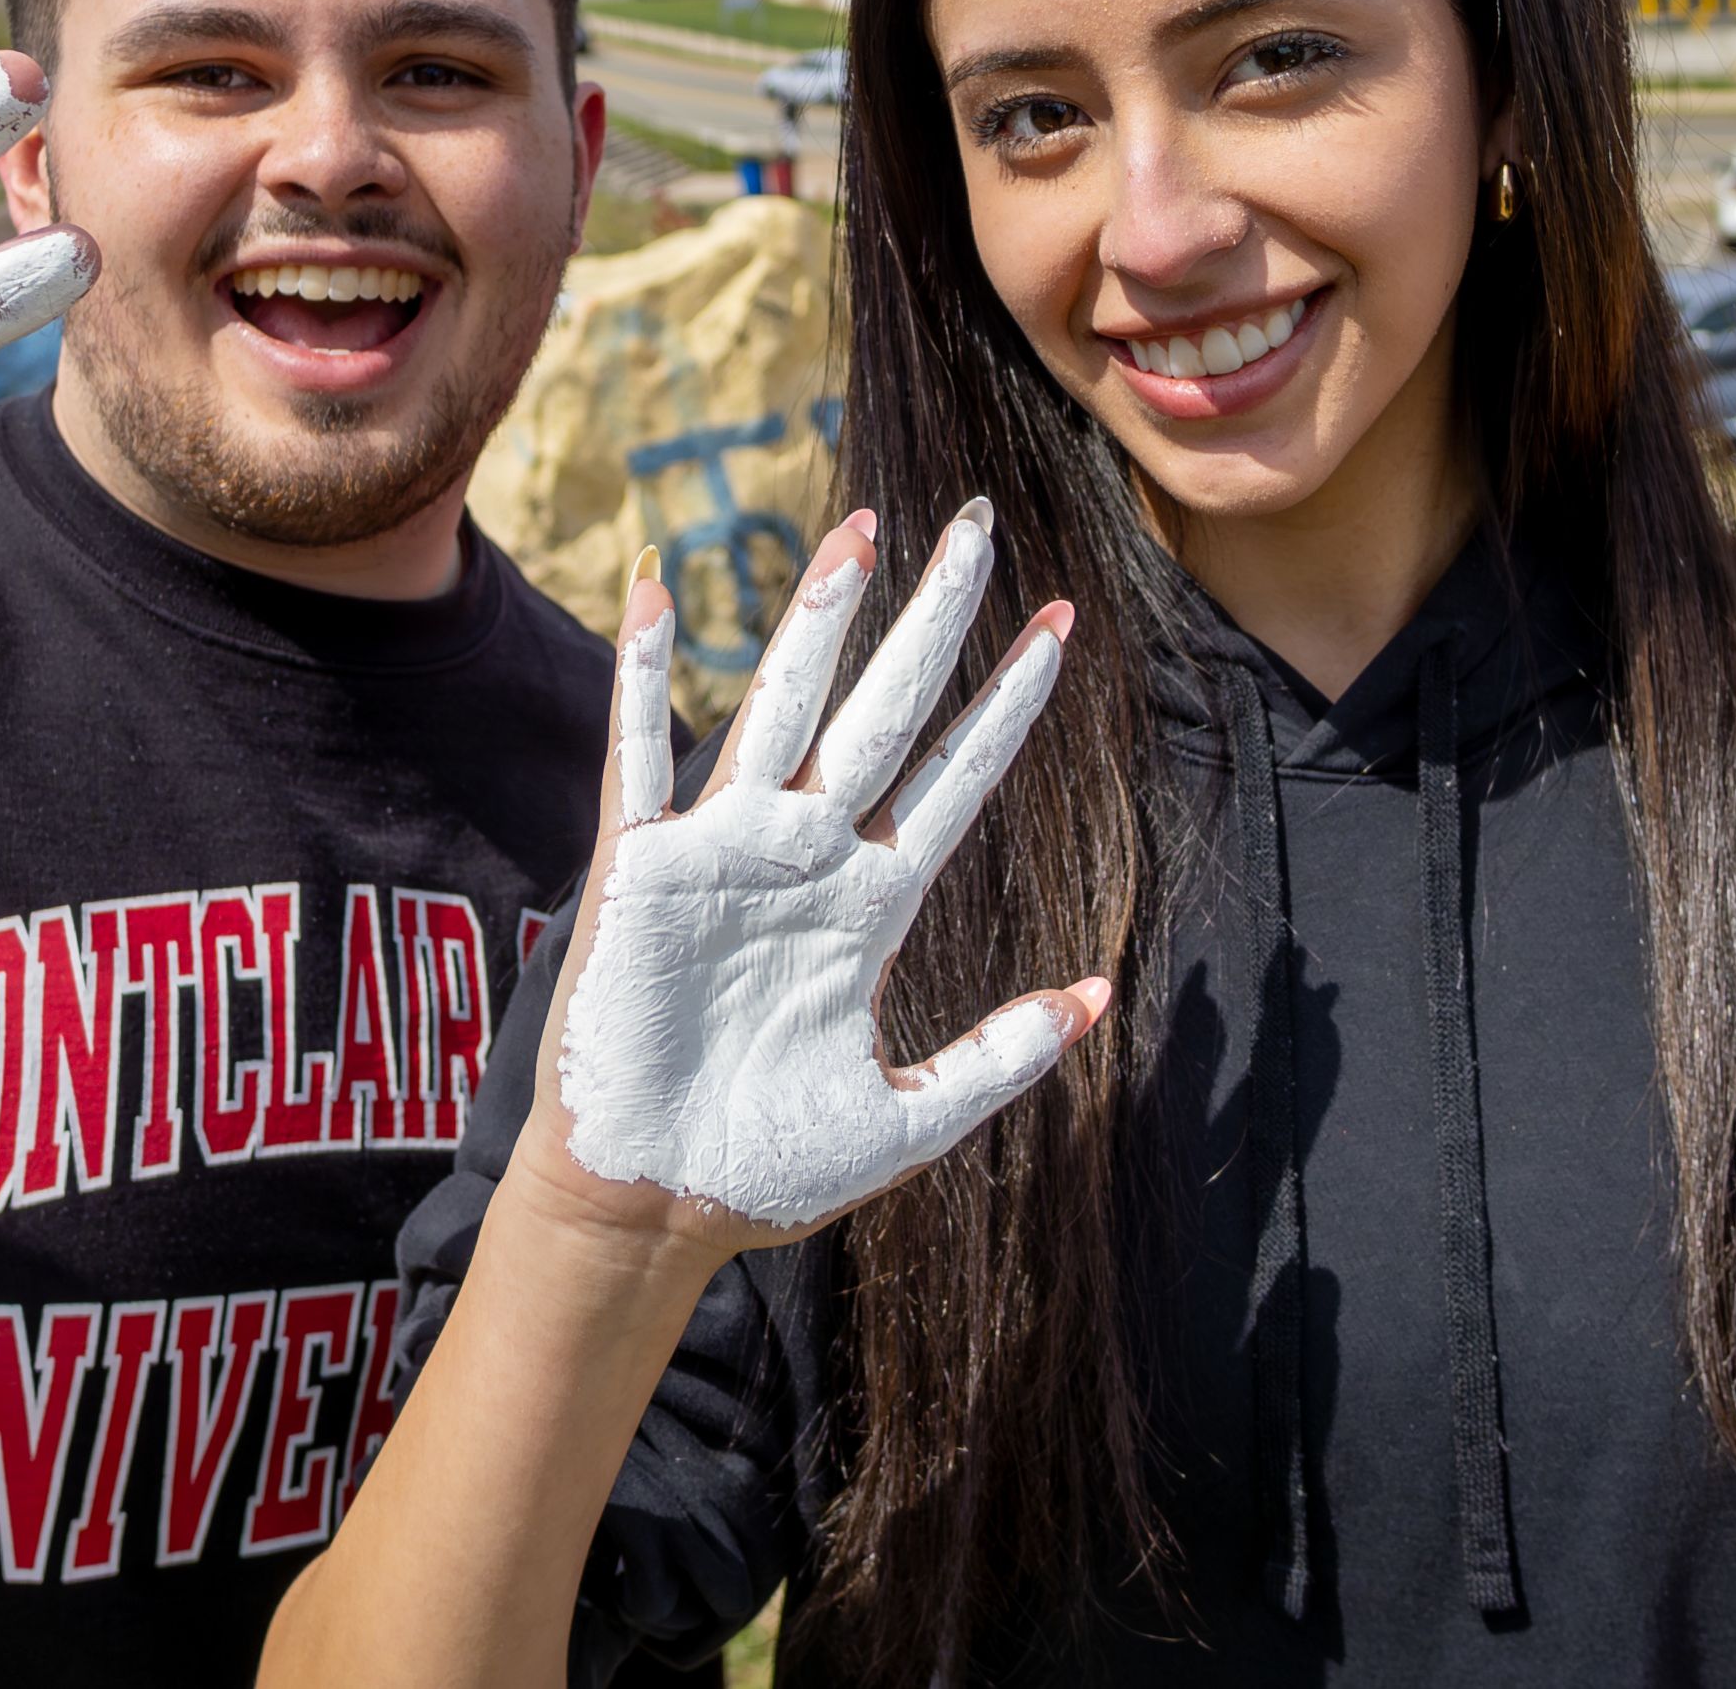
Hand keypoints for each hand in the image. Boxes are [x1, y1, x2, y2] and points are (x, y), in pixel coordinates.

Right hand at [531, 504, 1106, 1242]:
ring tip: (862, 530)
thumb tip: (1098, 994)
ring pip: (784, 708)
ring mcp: (724, 853)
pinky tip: (652, 591)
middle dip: (935, 618)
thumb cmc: (767, 1172)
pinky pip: (637, 754)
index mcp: (873, 904)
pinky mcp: (639, 871)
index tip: (1063, 620)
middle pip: (888, 710)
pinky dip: (640, 672)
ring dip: (818, 619)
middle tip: (976, 524)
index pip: (957, 774)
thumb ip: (1000, 1056)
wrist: (651, 1213)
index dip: (1009, 698)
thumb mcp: (911, 1117)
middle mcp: (807, 858)